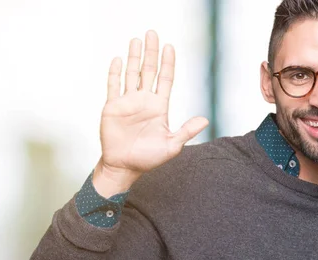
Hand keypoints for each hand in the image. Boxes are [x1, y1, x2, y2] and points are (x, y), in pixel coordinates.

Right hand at [94, 30, 207, 195]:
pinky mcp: (112, 107)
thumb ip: (186, 131)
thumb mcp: (172, 145)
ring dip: (134, 57)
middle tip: (152, 33)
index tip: (170, 46)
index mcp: (159, 107)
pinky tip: (118, 59)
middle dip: (151, 52)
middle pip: (149, 71)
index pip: (165, 79)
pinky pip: (113, 86)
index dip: (168, 63)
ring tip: (136, 40)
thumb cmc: (148, 158)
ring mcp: (128, 102)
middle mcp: (144, 100)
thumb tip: (205, 119)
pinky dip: (115, 72)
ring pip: (131, 73)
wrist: (125, 167)